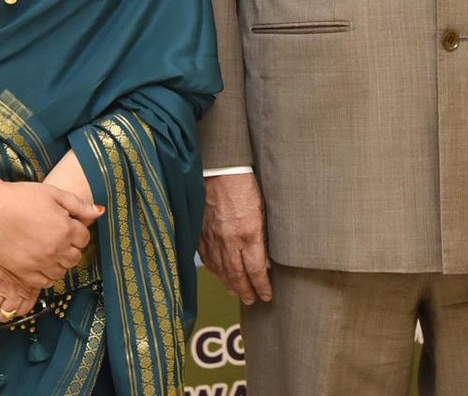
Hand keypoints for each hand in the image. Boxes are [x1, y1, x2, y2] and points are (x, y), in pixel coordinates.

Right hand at [0, 175, 101, 289]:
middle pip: (76, 257)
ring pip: (63, 272)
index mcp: (65, 229)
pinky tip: (42, 262)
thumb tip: (100, 212)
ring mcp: (40, 264)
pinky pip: (46, 282)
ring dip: (61, 262)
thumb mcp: (53, 193)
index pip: (84, 238)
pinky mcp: (25, 273)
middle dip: (72, 247)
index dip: (77, 231)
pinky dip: (48, 275)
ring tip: (50, 249)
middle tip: (59, 236)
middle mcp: (56, 250)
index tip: (67, 224)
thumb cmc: (21, 197)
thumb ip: (78, 205)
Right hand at [199, 172, 272, 304]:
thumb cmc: (245, 184)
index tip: (266, 296)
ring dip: (228, 283)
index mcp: (248, 234)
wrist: (220, 167)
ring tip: (235, 292)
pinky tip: (217, 273)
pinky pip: (206, 255)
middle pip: (237, 274)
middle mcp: (229, 240)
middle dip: (245, 290)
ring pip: (220, 268)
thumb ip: (264, 237)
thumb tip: (265, 261)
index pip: (256, 270)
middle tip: (251, 300)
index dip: (261, 286)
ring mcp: (213, 236)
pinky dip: (212, 268)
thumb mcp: (263, 210)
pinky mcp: (201, 230)